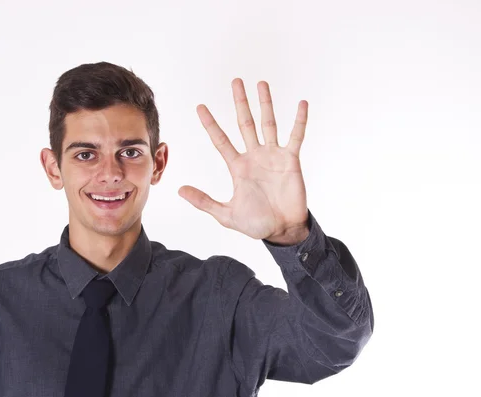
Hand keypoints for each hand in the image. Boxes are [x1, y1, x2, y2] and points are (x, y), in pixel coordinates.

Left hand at [178, 79, 309, 243]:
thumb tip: (180, 190)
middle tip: (235, 81)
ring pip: (268, 123)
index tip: (200, 107)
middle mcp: (254, 156)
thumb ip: (204, 201)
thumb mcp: (226, 215)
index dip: (210, 124)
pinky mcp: (291, 160)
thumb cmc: (256, 223)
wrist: (282, 231)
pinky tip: (301, 104)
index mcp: (238, 167)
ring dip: (265, 103)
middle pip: (245, 123)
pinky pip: (295, 136)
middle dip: (240, 102)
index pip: (221, 140)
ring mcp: (273, 156)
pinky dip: (299, 121)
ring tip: (261, 83)